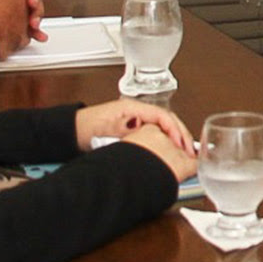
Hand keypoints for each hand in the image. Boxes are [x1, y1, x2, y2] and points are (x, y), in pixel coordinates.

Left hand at [77, 99, 198, 180]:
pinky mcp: (134, 130)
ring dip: (176, 140)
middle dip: (181, 135)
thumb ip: (121, 126)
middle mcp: (137, 112)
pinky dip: (167, 143)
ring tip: (184, 154)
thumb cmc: (85, 127)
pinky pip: (157, 134)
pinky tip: (170, 152)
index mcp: (132, 107)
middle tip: (190, 152)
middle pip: (168, 121)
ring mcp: (137, 121)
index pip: (163, 115)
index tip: (181, 144)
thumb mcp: (104, 127)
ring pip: (164, 128)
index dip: (175, 130)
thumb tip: (138, 125)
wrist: (72, 132)